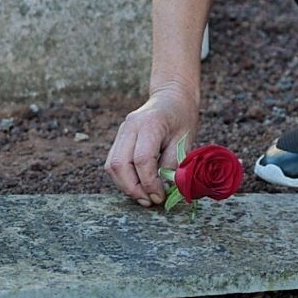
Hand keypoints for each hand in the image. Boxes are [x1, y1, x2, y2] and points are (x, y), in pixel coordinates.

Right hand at [105, 88, 197, 206]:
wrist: (171, 97)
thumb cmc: (182, 117)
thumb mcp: (185, 139)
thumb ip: (173, 163)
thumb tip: (165, 188)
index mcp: (150, 124)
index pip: (142, 160)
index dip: (149, 183)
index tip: (160, 196)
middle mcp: (130, 127)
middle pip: (119, 164)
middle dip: (133, 188)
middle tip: (150, 201)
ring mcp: (122, 131)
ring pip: (111, 166)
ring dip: (125, 186)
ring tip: (144, 197)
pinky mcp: (119, 138)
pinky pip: (113, 163)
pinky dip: (122, 178)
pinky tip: (137, 186)